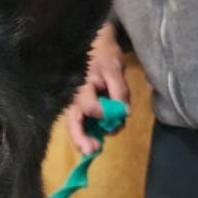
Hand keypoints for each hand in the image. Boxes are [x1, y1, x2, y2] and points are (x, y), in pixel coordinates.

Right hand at [66, 23, 128, 153]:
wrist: (96, 47)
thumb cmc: (104, 55)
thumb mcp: (115, 69)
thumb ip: (119, 91)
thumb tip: (124, 112)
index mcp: (82, 87)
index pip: (88, 107)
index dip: (102, 113)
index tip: (117, 113)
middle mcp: (75, 99)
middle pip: (73, 123)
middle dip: (82, 139)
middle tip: (94, 150)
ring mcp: (77, 106)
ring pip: (77, 127)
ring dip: (88, 139)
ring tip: (98, 145)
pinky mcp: (82, 110)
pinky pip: (85, 125)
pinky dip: (94, 132)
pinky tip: (104, 132)